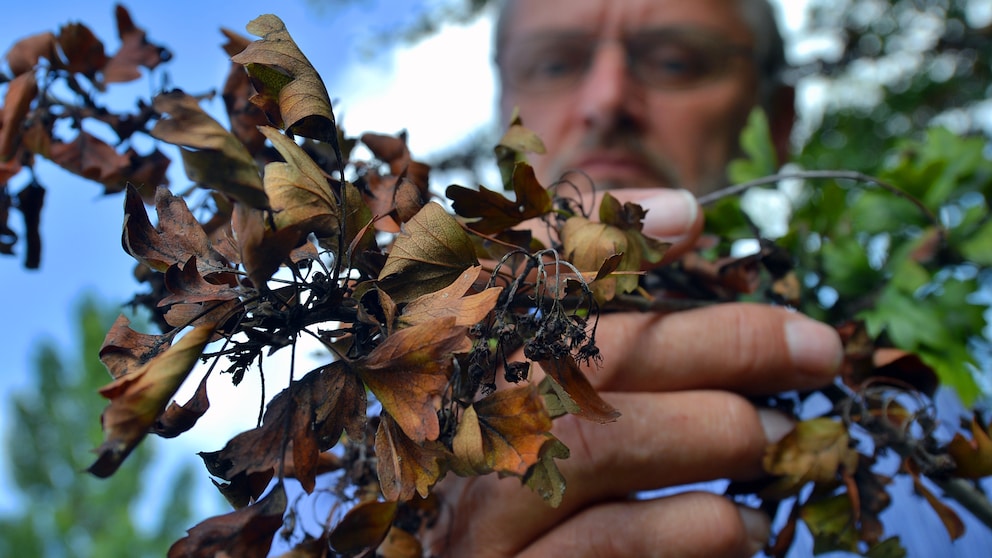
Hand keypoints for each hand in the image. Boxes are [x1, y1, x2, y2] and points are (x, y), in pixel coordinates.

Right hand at [427, 190, 843, 556]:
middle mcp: (457, 426)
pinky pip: (611, 543)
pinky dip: (695, 527)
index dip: (598, 239)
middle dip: (717, 344)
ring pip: (596, 448)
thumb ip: (601, 291)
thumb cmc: (531, 474)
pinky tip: (744, 526)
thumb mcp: (560, 384)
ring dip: (715, 434)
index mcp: (464, 366)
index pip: (516, 276)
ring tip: (790, 441)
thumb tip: (684, 214)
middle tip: (816, 351)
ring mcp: (478, 513)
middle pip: (584, 358)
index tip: (696, 220)